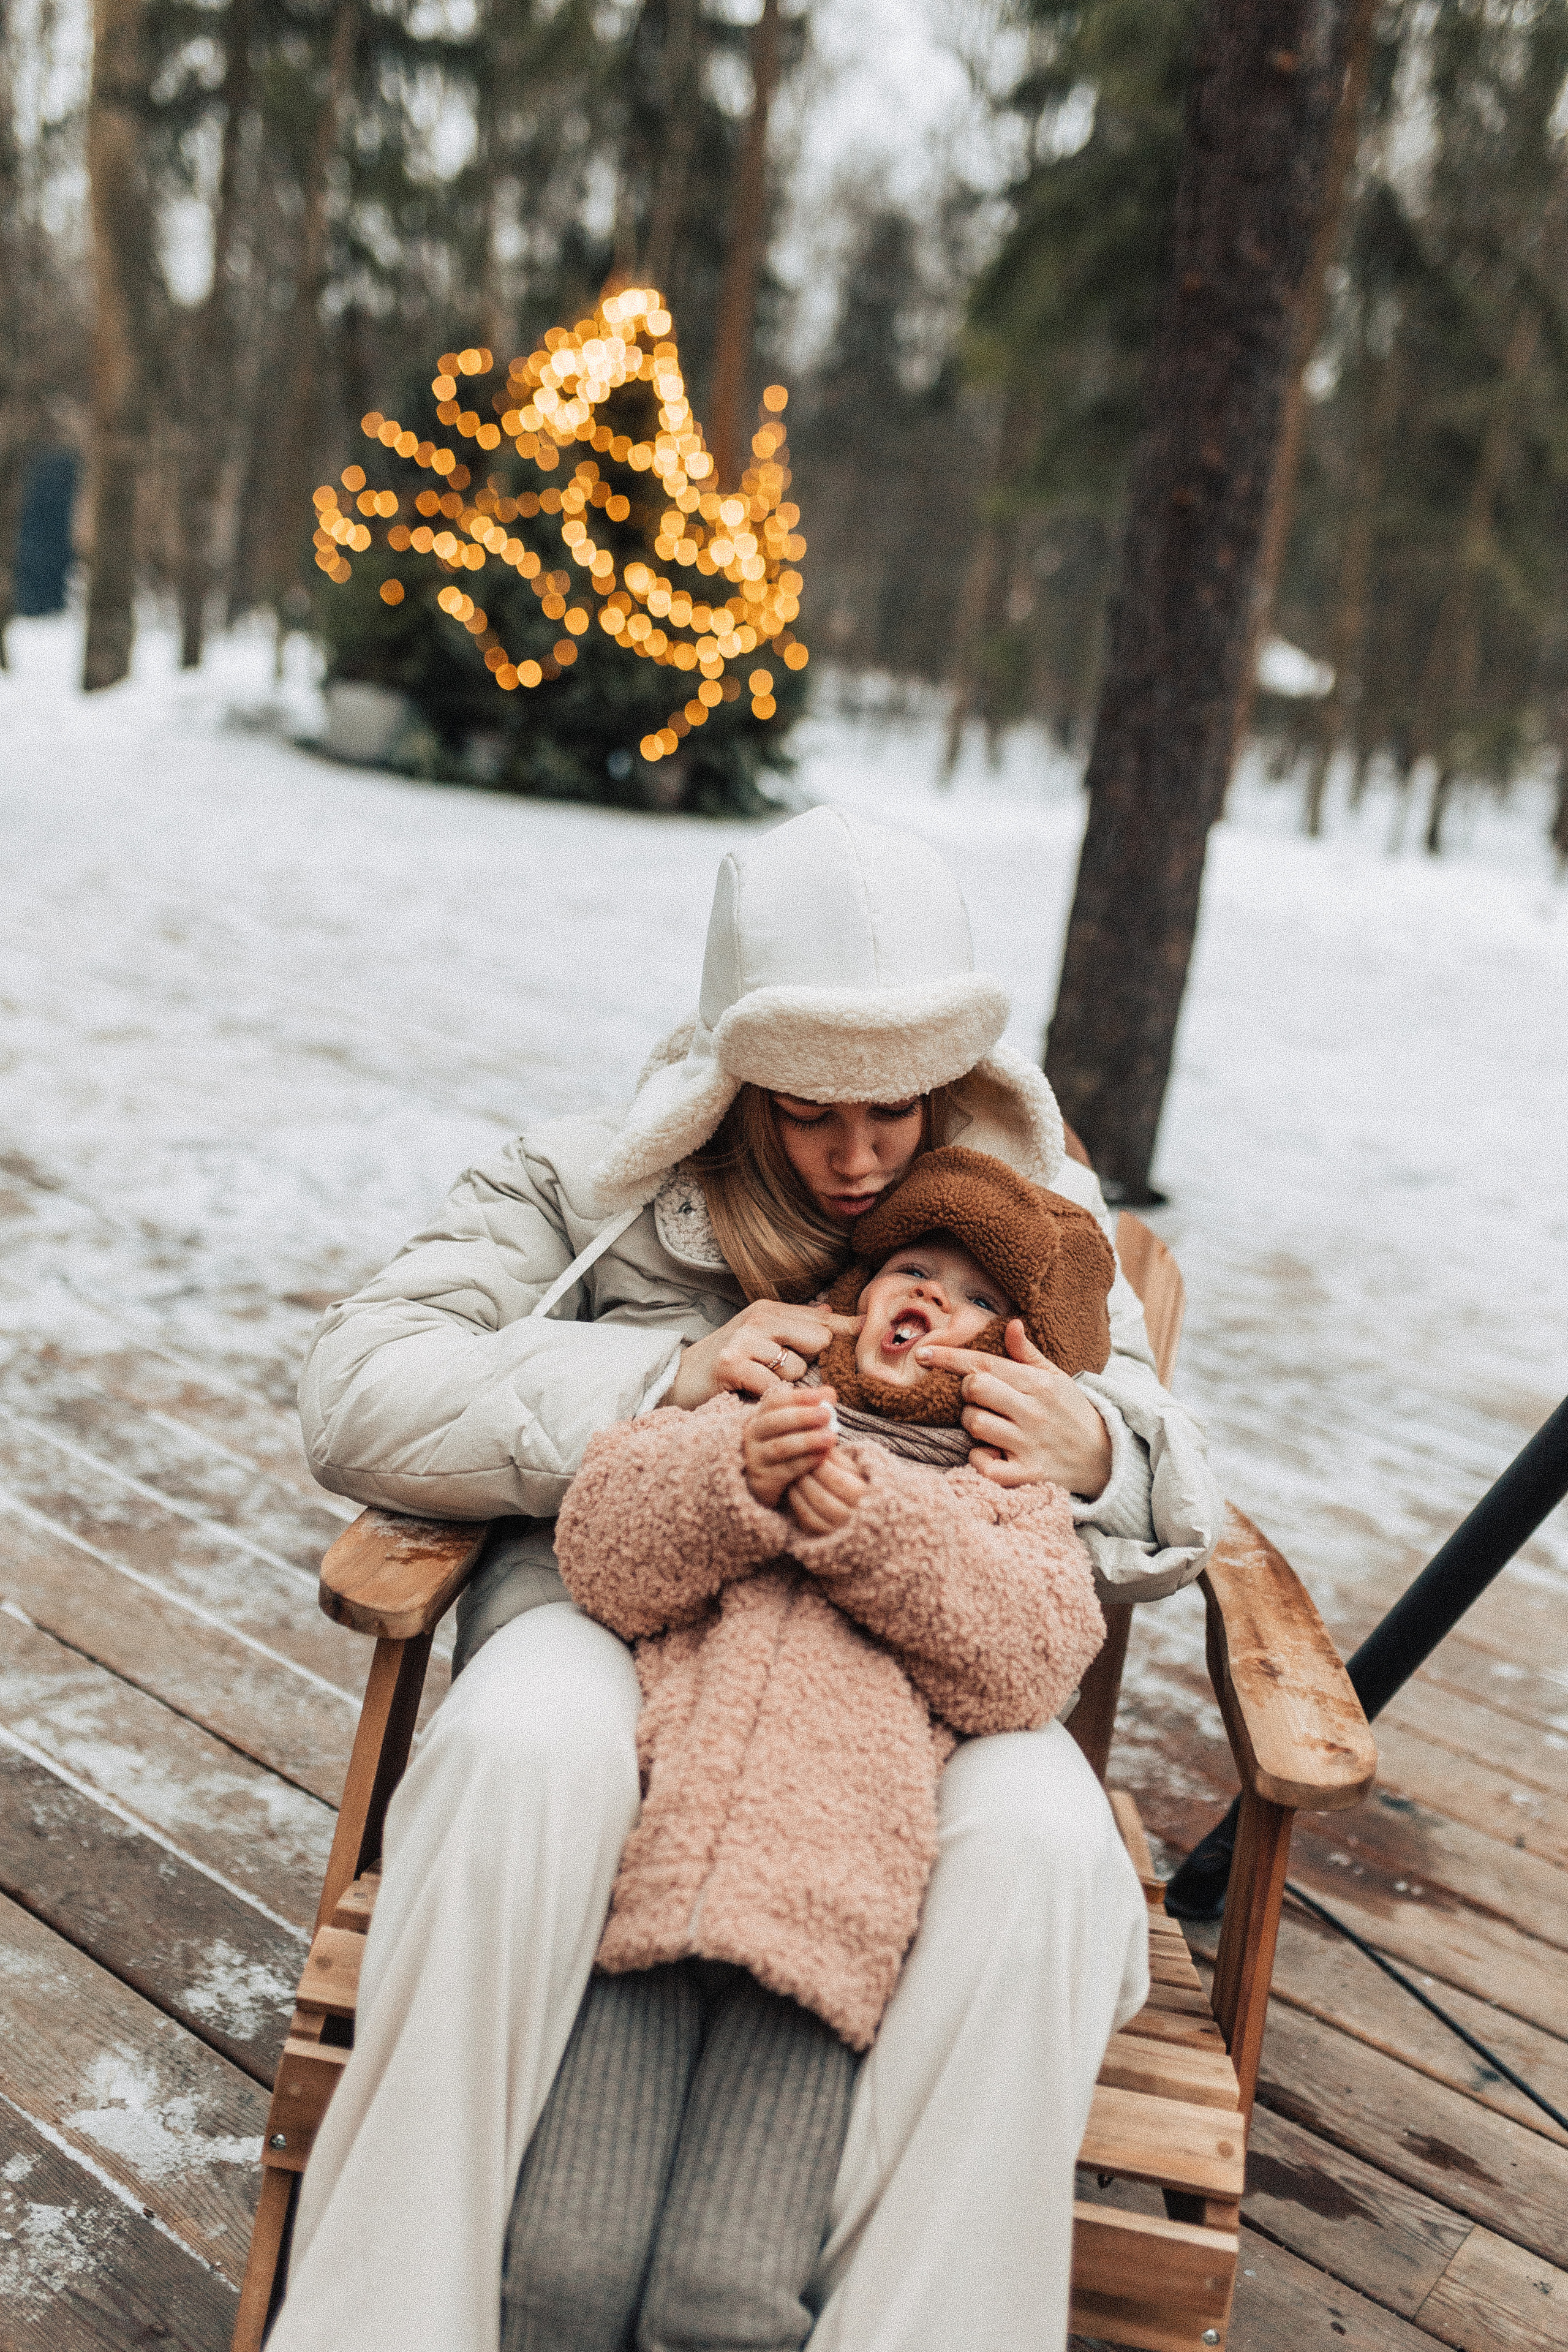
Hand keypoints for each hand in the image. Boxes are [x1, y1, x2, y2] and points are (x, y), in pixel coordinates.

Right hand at [671, 1300, 862, 1409]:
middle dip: (812, 1363)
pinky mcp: (733, 1364)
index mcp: (769, 1309)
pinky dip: (769, 1397)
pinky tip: (754, 1395)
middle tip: (788, 1374)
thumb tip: (832, 1312)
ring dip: (787, 1385)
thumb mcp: (761, 1338)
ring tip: (762, 1385)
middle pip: (818, 1340)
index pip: (822, 1320)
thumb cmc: (727, 1361)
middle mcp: (759, 1319)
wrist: (677, 1379)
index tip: (870, 1332)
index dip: (847, 1332)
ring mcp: (745, 1340)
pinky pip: (775, 1386)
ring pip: (798, 1368)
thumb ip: (796, 1326)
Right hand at [742, 1386, 838, 1507]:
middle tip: (826, 1415)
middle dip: (801, 1417)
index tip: (820, 1396)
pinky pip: (785, 1469)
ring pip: (779, 1447)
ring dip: (807, 1441)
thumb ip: (814, 1408)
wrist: (775, 1483)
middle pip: (773, 1422)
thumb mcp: (800, 1426)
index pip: (775, 1401)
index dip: (797, 1397)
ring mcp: (756, 1457)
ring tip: (831, 1438)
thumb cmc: (790, 1446)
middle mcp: (754, 1434)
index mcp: (762, 1415)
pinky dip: (806, 1461)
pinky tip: (823, 1456)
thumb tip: (829, 1393)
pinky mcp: (763, 1480)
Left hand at [786, 1446, 870, 1535]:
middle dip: (806, 1478)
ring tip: (796, 1475)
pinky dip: (797, 1502)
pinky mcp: (823, 1534)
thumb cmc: (849, 1480)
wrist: (855, 1507)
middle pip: (821, 1496)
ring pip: (812, 1509)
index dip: (819, 1465)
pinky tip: (795, 1490)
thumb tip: (815, 1437)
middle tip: (797, 1464)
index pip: (836, 1479)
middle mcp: (852, 1515)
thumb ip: (833, 1455)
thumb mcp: (848, 1466)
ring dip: (800, 1489)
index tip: (810, 1453)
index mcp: (862, 1494)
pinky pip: (806, 1519)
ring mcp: (837, 1528)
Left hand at [913, 1319, 1112, 1495]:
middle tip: (979, 1398)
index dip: (949, 1358)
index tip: (923, 1354)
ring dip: (973, 1424)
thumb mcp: (1055, 1378)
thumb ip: (1028, 1354)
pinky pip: (984, 1465)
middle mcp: (1032, 1412)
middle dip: (966, 1391)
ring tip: (989, 1426)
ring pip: (975, 1424)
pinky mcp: (1027, 1474)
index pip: (984, 1364)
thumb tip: (1010, 1324)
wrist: (1106, 1458)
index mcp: (1038, 1384)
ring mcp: (1029, 1444)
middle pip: (974, 1389)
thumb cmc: (1071, 1413)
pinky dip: (979, 1459)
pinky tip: (989, 1454)